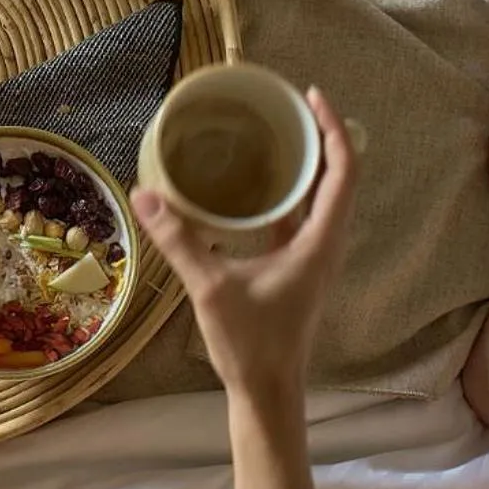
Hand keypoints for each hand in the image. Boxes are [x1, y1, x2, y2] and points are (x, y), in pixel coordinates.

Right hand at [133, 87, 358, 395]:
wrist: (267, 391)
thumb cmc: (251, 344)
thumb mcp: (210, 288)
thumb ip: (179, 240)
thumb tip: (145, 194)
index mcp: (319, 243)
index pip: (343, 172)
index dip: (333, 129)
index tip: (311, 97)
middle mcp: (326, 244)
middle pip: (337, 177)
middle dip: (320, 136)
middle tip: (290, 106)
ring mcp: (314, 257)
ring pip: (322, 197)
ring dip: (308, 163)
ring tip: (276, 133)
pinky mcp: (297, 268)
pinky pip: (301, 217)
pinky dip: (289, 191)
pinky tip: (258, 184)